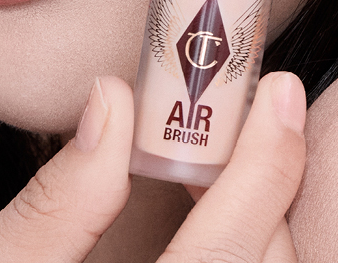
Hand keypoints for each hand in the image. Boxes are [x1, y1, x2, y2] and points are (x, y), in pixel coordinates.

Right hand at [0, 71, 305, 262]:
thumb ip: (57, 202)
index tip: (281, 90)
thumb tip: (112, 100)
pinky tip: (227, 232)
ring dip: (266, 228)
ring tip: (235, 170)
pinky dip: (255, 258)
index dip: (263, 167)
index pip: (222, 252)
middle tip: (255, 115)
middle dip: (267, 187)